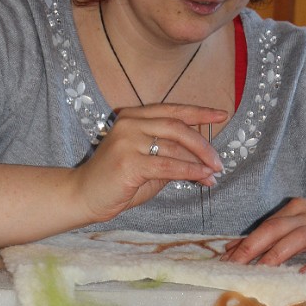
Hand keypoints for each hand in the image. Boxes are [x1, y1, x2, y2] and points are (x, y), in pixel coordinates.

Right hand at [71, 103, 226, 222]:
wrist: (83, 196)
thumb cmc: (117, 181)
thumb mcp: (148, 164)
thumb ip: (171, 156)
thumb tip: (204, 160)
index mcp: (134, 116)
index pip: (172, 110)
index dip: (199, 112)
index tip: (221, 115)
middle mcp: (130, 123)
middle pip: (177, 126)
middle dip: (203, 143)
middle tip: (219, 160)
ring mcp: (127, 140)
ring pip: (174, 147)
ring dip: (199, 161)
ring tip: (214, 173)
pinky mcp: (129, 161)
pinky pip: (168, 165)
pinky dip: (189, 171)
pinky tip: (202, 177)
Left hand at [221, 197, 305, 271]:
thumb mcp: (304, 224)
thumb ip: (274, 236)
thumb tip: (234, 249)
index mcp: (297, 210)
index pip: (265, 225)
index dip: (244, 243)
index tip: (224, 260)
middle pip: (276, 228)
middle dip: (253, 247)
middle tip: (233, 266)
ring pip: (300, 238)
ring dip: (279, 254)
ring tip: (261, 270)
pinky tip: (304, 275)